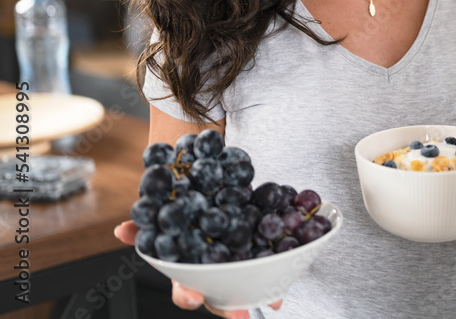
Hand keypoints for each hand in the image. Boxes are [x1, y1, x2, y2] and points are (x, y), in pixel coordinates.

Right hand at [114, 221, 283, 316]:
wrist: (212, 195)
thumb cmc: (186, 216)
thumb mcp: (166, 217)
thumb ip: (146, 225)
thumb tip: (122, 230)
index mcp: (189, 271)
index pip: (185, 290)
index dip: (189, 296)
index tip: (194, 299)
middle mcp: (214, 275)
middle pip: (221, 298)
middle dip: (231, 310)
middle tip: (241, 317)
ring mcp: (239, 267)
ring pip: (250, 288)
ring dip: (262, 296)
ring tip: (275, 300)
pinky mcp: (261, 254)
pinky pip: (272, 267)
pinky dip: (281, 276)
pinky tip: (285, 286)